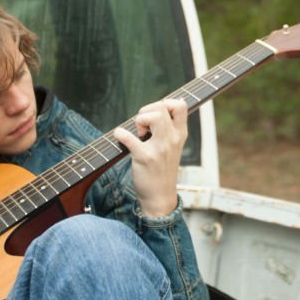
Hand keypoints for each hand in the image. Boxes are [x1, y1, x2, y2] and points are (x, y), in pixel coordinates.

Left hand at [114, 98, 188, 217]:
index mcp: (180, 135)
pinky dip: (120, 134)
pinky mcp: (144, 158)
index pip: (181, 105)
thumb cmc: (163, 170)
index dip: (165, 102)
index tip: (156, 114)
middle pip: (162, 107)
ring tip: (138, 133)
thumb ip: (169, 129)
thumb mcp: (173, 148)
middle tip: (142, 127)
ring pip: (153, 117)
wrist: (160, 197)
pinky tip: (119, 136)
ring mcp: (160, 148)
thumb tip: (159, 107)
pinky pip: (130, 137)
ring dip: (139, 120)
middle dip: (146, 111)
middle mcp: (172, 139)